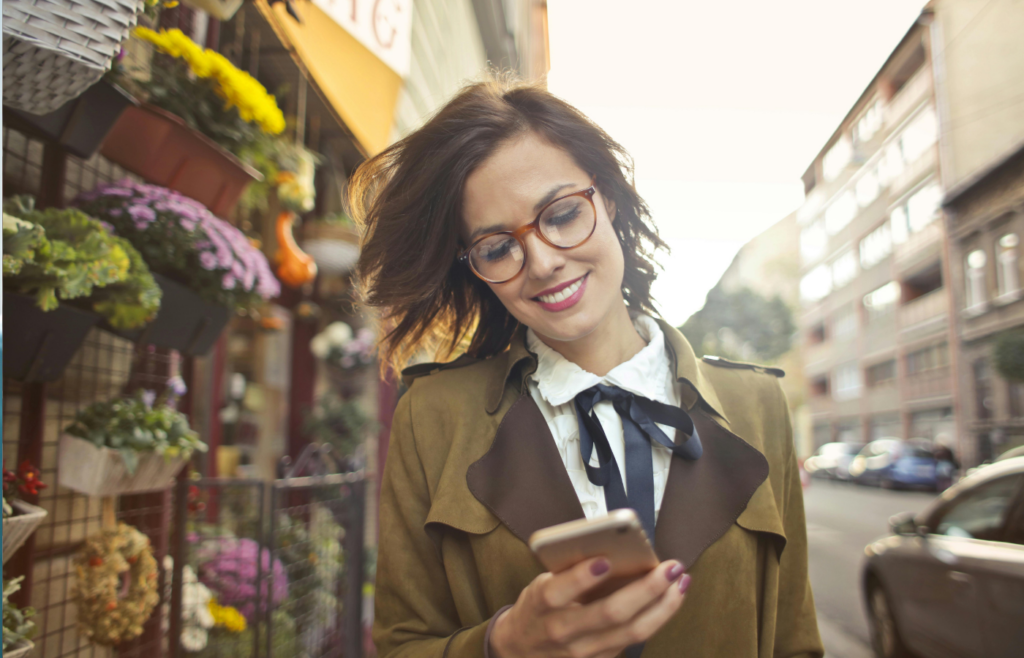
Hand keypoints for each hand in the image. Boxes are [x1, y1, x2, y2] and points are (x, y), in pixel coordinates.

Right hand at [489, 558, 689, 657]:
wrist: (521, 649)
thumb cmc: (537, 607)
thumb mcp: (540, 583)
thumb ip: (568, 571)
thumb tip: (612, 549)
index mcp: (542, 604)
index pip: (559, 592)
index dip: (582, 577)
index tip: (604, 559)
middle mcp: (563, 631)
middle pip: (610, 614)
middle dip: (645, 589)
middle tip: (669, 567)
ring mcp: (584, 651)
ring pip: (632, 632)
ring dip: (663, 606)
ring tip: (681, 581)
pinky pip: (635, 639)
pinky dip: (657, 617)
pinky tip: (671, 597)